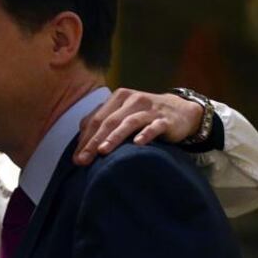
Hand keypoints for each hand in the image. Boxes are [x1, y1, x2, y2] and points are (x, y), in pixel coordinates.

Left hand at [75, 88, 203, 164]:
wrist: (181, 110)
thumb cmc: (144, 115)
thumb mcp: (122, 114)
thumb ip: (102, 124)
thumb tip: (80, 146)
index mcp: (118, 98)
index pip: (96, 119)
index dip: (85, 139)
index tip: (76, 159)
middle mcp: (132, 100)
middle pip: (109, 122)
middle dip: (94, 142)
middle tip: (84, 160)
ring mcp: (149, 109)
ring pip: (128, 123)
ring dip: (114, 137)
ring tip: (103, 151)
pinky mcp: (165, 119)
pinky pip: (154, 127)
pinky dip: (145, 134)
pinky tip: (137, 144)